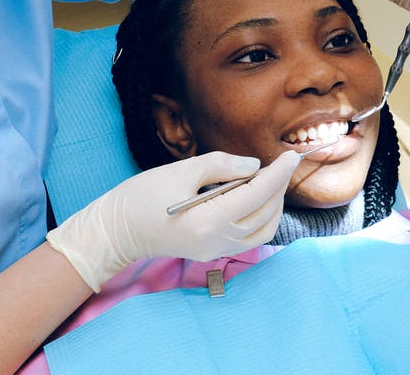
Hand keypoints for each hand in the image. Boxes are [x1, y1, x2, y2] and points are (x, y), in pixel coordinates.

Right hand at [46, 151, 299, 290]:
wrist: (117, 230)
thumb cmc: (142, 196)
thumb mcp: (180, 171)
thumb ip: (221, 165)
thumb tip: (255, 165)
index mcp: (209, 220)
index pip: (258, 194)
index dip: (279, 173)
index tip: (292, 155)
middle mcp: (217, 241)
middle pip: (266, 212)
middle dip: (278, 186)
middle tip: (280, 163)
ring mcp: (216, 251)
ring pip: (264, 230)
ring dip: (273, 204)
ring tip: (268, 180)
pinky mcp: (212, 253)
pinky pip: (251, 239)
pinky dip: (261, 218)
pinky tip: (255, 200)